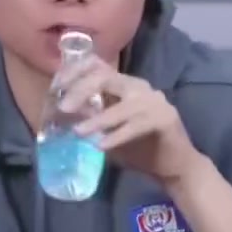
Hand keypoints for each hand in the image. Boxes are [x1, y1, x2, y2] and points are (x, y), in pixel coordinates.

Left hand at [57, 56, 197, 185]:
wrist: (175, 166)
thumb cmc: (140, 149)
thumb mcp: (108, 132)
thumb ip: (90, 119)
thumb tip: (61, 116)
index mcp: (124, 85)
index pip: (97, 65)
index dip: (74, 72)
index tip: (56, 87)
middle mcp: (139, 87)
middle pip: (106, 77)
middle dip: (81, 90)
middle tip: (63, 108)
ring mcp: (155, 101)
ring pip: (122, 104)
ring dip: (98, 118)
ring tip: (79, 132)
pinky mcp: (165, 119)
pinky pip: (136, 125)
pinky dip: (117, 135)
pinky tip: (102, 146)